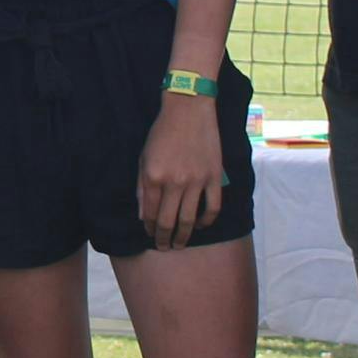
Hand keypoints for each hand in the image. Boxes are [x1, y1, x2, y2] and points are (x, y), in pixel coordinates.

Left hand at [136, 91, 226, 248]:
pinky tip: (200, 225)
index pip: (151, 214)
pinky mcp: (214, 176)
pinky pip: (213, 207)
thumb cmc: (162, 133)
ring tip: (180, 244)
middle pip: (169, 222)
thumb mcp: (143, 158)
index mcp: (153, 177)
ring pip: (190, 219)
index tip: (151, 236)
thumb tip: (144, 216)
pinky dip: (206, 221)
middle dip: (165, 239)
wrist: (188, 109)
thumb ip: (142, 188)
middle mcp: (174, 182)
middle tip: (165, 247)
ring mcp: (196, 181)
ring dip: (184, 236)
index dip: (150, 229)